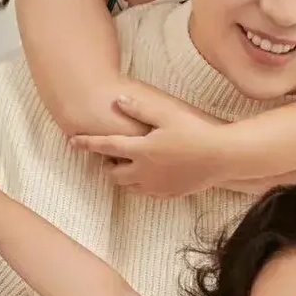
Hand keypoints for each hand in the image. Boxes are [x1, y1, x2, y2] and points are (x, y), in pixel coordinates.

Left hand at [70, 83, 222, 197]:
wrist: (222, 157)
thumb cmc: (196, 131)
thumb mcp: (167, 115)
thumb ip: (140, 109)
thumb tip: (118, 101)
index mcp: (141, 150)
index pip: (106, 146)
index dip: (87, 143)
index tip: (73, 141)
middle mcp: (144, 171)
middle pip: (114, 174)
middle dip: (107, 165)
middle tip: (111, 155)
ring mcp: (156, 186)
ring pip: (129, 186)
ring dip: (124, 176)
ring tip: (131, 164)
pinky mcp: (169, 194)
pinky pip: (147, 193)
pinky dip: (141, 184)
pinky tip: (151, 174)